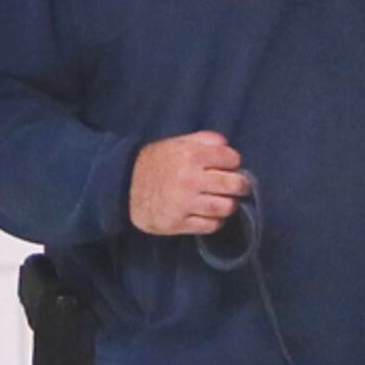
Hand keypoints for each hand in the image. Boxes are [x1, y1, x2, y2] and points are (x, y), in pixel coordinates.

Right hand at [131, 131, 252, 235]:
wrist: (123, 186)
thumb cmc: (155, 163)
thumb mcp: (176, 143)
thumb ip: (203, 140)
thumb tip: (227, 146)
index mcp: (191, 155)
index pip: (231, 159)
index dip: (232, 162)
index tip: (228, 166)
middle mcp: (190, 179)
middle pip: (234, 184)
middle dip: (240, 185)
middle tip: (237, 186)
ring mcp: (184, 203)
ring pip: (225, 207)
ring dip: (229, 204)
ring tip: (223, 201)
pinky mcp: (178, 223)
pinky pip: (211, 225)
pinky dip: (215, 220)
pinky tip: (209, 213)